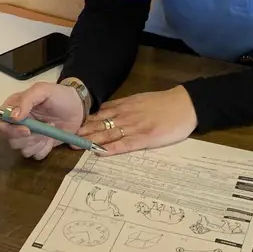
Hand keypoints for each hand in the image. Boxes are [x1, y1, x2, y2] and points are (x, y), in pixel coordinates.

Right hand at [0, 82, 84, 159]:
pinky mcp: (38, 146)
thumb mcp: (43, 90)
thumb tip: (12, 116)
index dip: (8, 130)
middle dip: (29, 138)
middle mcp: (17, 124)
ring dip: (38, 143)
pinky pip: (35, 155)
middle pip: (10, 140)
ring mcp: (28, 137)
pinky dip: (44, 149)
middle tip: (45, 130)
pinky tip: (52, 140)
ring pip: (22, 149)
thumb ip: (26, 100)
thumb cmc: (60, 96)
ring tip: (50, 130)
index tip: (26, 130)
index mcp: (14, 108)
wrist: (78, 108)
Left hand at [76, 86, 197, 155]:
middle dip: (82, 132)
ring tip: (76, 146)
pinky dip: (112, 148)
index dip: (85, 121)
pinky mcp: (146, 137)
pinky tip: (100, 152)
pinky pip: (126, 144)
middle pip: (100, 124)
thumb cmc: (165, 103)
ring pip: (109, 134)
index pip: (100, 114)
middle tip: (66, 139)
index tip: (70, 126)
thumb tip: (106, 109)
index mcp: (126, 106)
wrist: (186, 103)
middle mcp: (127, 116)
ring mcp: (136, 127)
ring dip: (91, 140)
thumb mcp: (140, 99)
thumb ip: (123, 105)